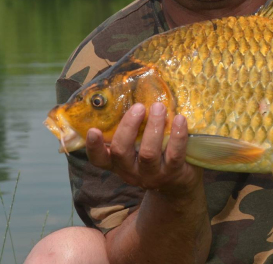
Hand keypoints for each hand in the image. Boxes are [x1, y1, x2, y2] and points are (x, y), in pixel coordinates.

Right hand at [86, 102, 202, 197]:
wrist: (179, 182)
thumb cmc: (155, 153)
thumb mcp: (138, 145)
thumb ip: (133, 128)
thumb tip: (136, 90)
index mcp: (117, 162)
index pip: (99, 159)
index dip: (94, 146)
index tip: (93, 130)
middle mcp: (130, 171)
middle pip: (121, 151)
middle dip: (128, 127)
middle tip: (139, 107)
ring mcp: (151, 175)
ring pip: (148, 153)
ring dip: (153, 127)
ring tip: (159, 107)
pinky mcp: (173, 173)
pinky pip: (174, 154)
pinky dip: (177, 135)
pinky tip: (180, 119)